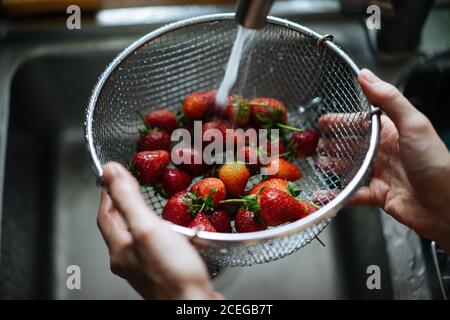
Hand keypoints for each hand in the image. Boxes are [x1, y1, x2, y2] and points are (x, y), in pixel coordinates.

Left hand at [97, 162, 221, 299]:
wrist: (193, 304)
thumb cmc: (172, 271)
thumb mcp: (147, 227)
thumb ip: (128, 199)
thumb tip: (110, 171)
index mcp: (120, 250)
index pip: (105, 216)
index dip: (107, 195)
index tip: (111, 178)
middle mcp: (129, 261)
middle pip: (119, 228)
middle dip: (122, 206)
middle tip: (130, 188)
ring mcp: (146, 269)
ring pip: (137, 238)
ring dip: (141, 219)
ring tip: (150, 206)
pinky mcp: (164, 272)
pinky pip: (155, 246)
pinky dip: (158, 233)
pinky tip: (172, 232)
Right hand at [321, 69, 449, 252]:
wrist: (447, 206)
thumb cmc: (435, 163)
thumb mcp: (413, 124)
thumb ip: (388, 99)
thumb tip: (365, 75)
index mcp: (392, 132)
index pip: (360, 123)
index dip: (340, 122)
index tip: (321, 122)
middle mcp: (384, 152)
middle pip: (350, 146)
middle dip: (331, 145)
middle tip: (312, 146)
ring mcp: (380, 174)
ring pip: (348, 168)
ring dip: (332, 167)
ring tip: (317, 165)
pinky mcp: (378, 195)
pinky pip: (352, 195)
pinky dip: (337, 195)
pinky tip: (324, 194)